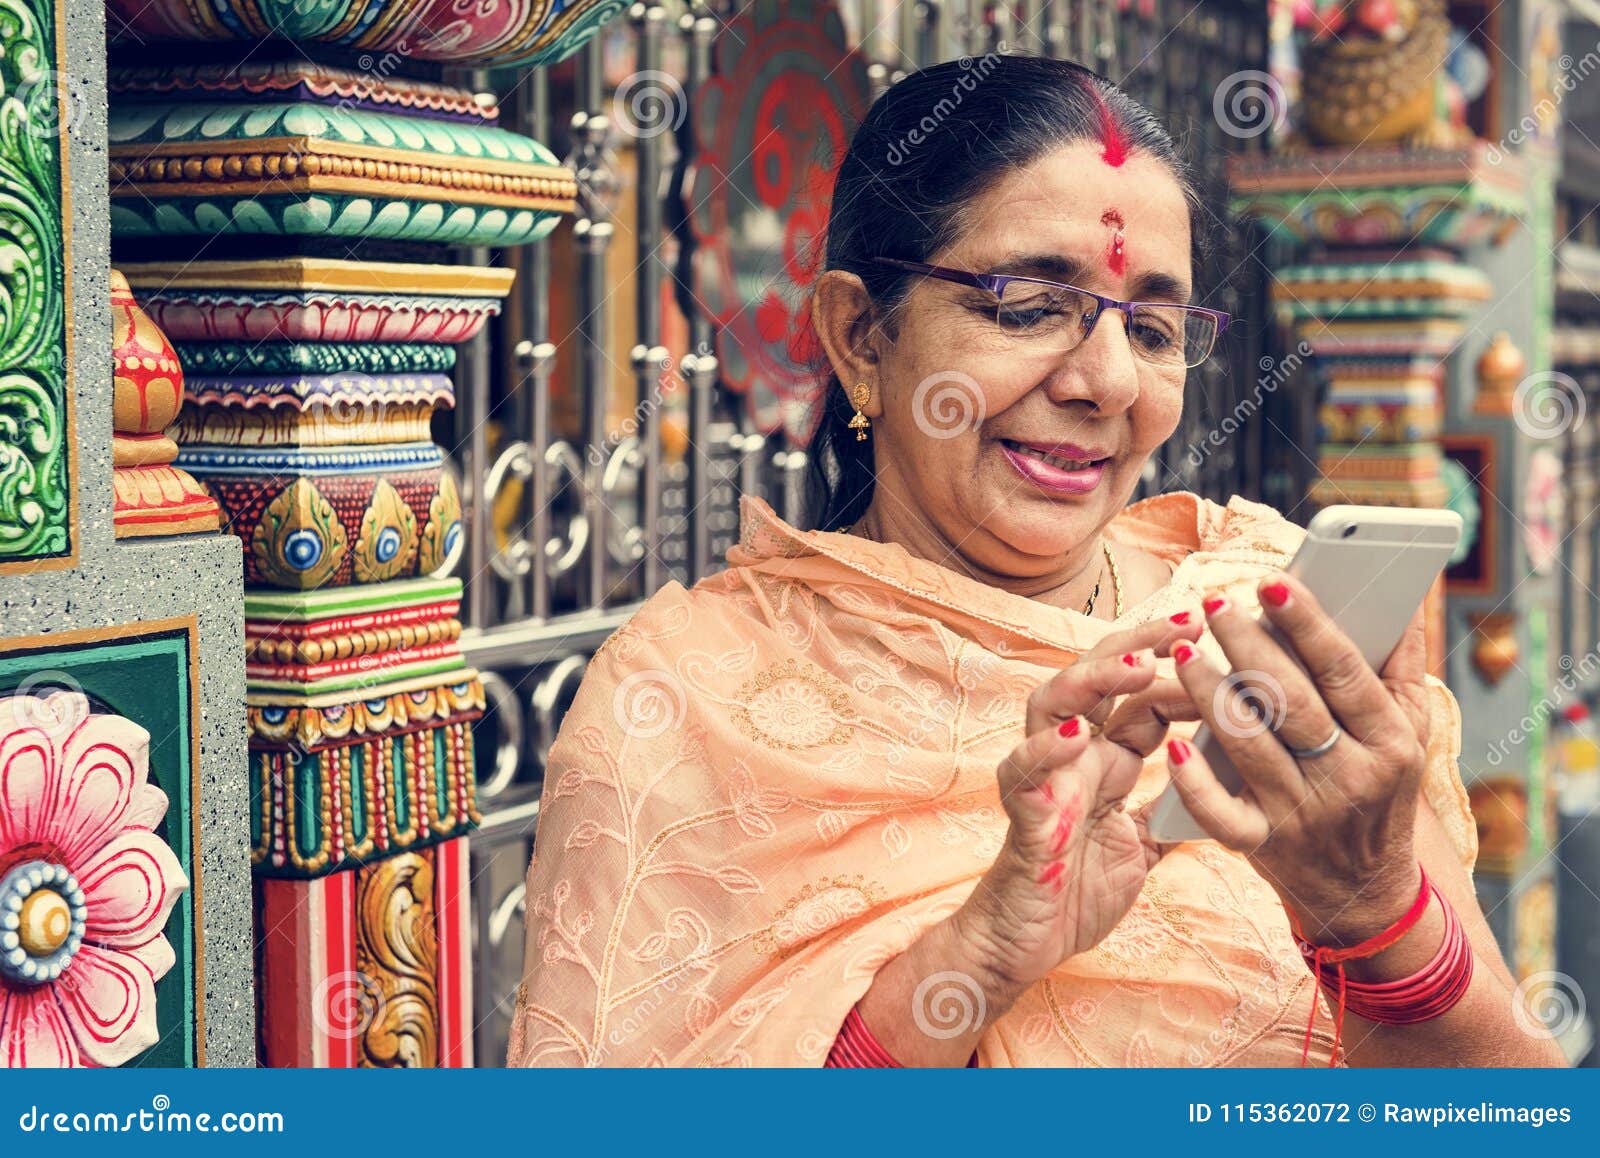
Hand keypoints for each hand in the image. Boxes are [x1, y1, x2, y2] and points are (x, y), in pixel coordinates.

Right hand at [953, 613, 1203, 1004]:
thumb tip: (1225, 789)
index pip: (1142, 697)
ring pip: (1053, 702)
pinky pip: (1024, 770)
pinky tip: (1076, 736)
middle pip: (1097, 677)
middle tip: (1188, 620)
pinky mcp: (1023, 812)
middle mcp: (1072, 757)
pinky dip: (1046, 749)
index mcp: (1105, 761)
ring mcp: (1043, 777)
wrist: (1028, 944)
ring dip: (1094, 680)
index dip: (1179, 670)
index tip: (1226, 645)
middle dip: (1139, 644)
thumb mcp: (1144, 847)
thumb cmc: (1076, 892)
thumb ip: (1173, 811)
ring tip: (1136, 667)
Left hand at [1163, 574, 1431, 943]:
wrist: (1367, 891)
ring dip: (1209, 694)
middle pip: (1290, 702)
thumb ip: (1401, 664)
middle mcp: (1348, 777)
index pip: (1343, 671)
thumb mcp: (1408, 732)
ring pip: (1248, 745)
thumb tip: (1405, 592)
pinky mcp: (1263, 846)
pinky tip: (1174, 745)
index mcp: (1389, 740)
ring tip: (1183, 651)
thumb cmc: (1381, 787)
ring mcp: (1303, 814)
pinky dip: (1195, 783)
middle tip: (1214, 605)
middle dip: (1248, 647)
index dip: (1307, 624)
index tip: (1271, 582)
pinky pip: (1220, 814)